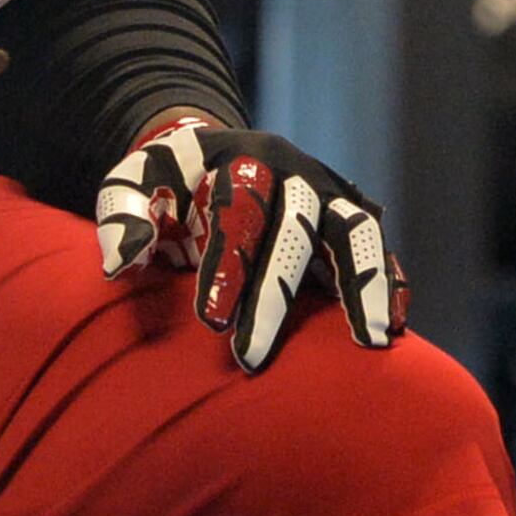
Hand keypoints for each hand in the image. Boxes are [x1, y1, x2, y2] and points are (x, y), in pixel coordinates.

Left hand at [96, 118, 404, 373]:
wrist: (217, 156)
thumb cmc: (171, 182)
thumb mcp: (133, 182)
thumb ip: (123, 215)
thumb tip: (123, 263)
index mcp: (241, 157)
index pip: (239, 210)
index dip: (227, 265)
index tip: (210, 320)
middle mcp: (295, 171)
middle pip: (296, 229)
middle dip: (275, 295)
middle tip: (251, 359)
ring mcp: (330, 193)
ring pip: (358, 232)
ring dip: (365, 284)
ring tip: (368, 342)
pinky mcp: (351, 218)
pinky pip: (380, 249)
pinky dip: (390, 283)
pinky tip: (392, 327)